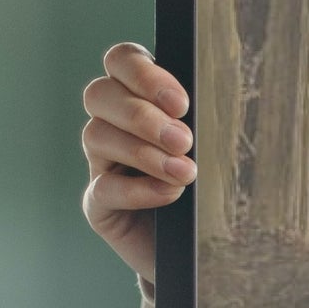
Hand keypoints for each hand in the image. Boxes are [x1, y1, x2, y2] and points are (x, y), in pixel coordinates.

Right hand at [81, 44, 194, 285]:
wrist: (201, 247)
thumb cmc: (210, 188)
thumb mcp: (212, 147)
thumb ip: (200, 121)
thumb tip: (200, 108)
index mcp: (139, 97)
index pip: (121, 60)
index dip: (143, 74)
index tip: (180, 103)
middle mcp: (112, 124)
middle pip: (100, 93)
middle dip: (142, 115)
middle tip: (183, 140)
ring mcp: (101, 164)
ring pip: (96, 136)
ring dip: (144, 152)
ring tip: (185, 172)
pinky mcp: (98, 205)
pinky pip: (103, 188)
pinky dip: (138, 190)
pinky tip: (169, 194)